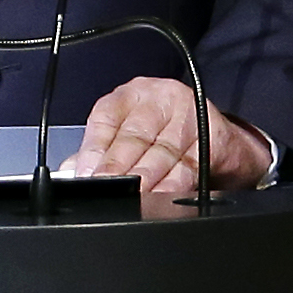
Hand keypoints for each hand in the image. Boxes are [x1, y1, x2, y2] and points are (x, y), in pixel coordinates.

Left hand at [63, 77, 272, 192]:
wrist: (222, 139)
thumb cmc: (167, 133)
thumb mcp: (131, 133)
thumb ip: (101, 151)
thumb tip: (70, 173)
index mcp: (131, 95)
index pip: (106, 119)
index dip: (94, 150)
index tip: (84, 174)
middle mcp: (159, 98)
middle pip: (134, 136)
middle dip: (117, 168)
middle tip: (104, 188)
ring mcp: (189, 115)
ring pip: (162, 152)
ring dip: (144, 180)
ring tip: (130, 198)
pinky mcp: (213, 137)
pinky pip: (190, 166)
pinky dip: (173, 186)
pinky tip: (161, 198)